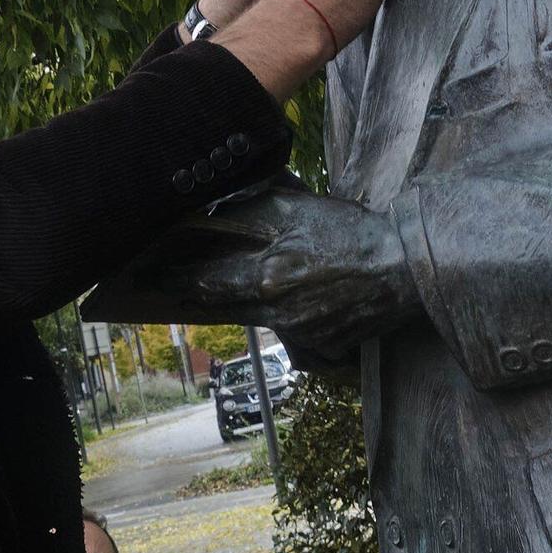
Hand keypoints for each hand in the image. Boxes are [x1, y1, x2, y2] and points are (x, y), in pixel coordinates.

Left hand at [136, 188, 420, 357]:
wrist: (407, 269)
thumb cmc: (353, 233)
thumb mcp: (299, 209)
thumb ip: (252, 212)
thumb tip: (211, 214)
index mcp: (268, 275)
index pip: (206, 279)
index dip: (173, 277)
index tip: (144, 275)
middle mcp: (276, 308)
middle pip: (221, 303)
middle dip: (189, 294)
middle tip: (161, 287)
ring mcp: (298, 330)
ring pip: (248, 316)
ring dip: (225, 304)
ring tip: (200, 294)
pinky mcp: (319, 343)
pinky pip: (282, 330)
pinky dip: (268, 314)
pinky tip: (267, 302)